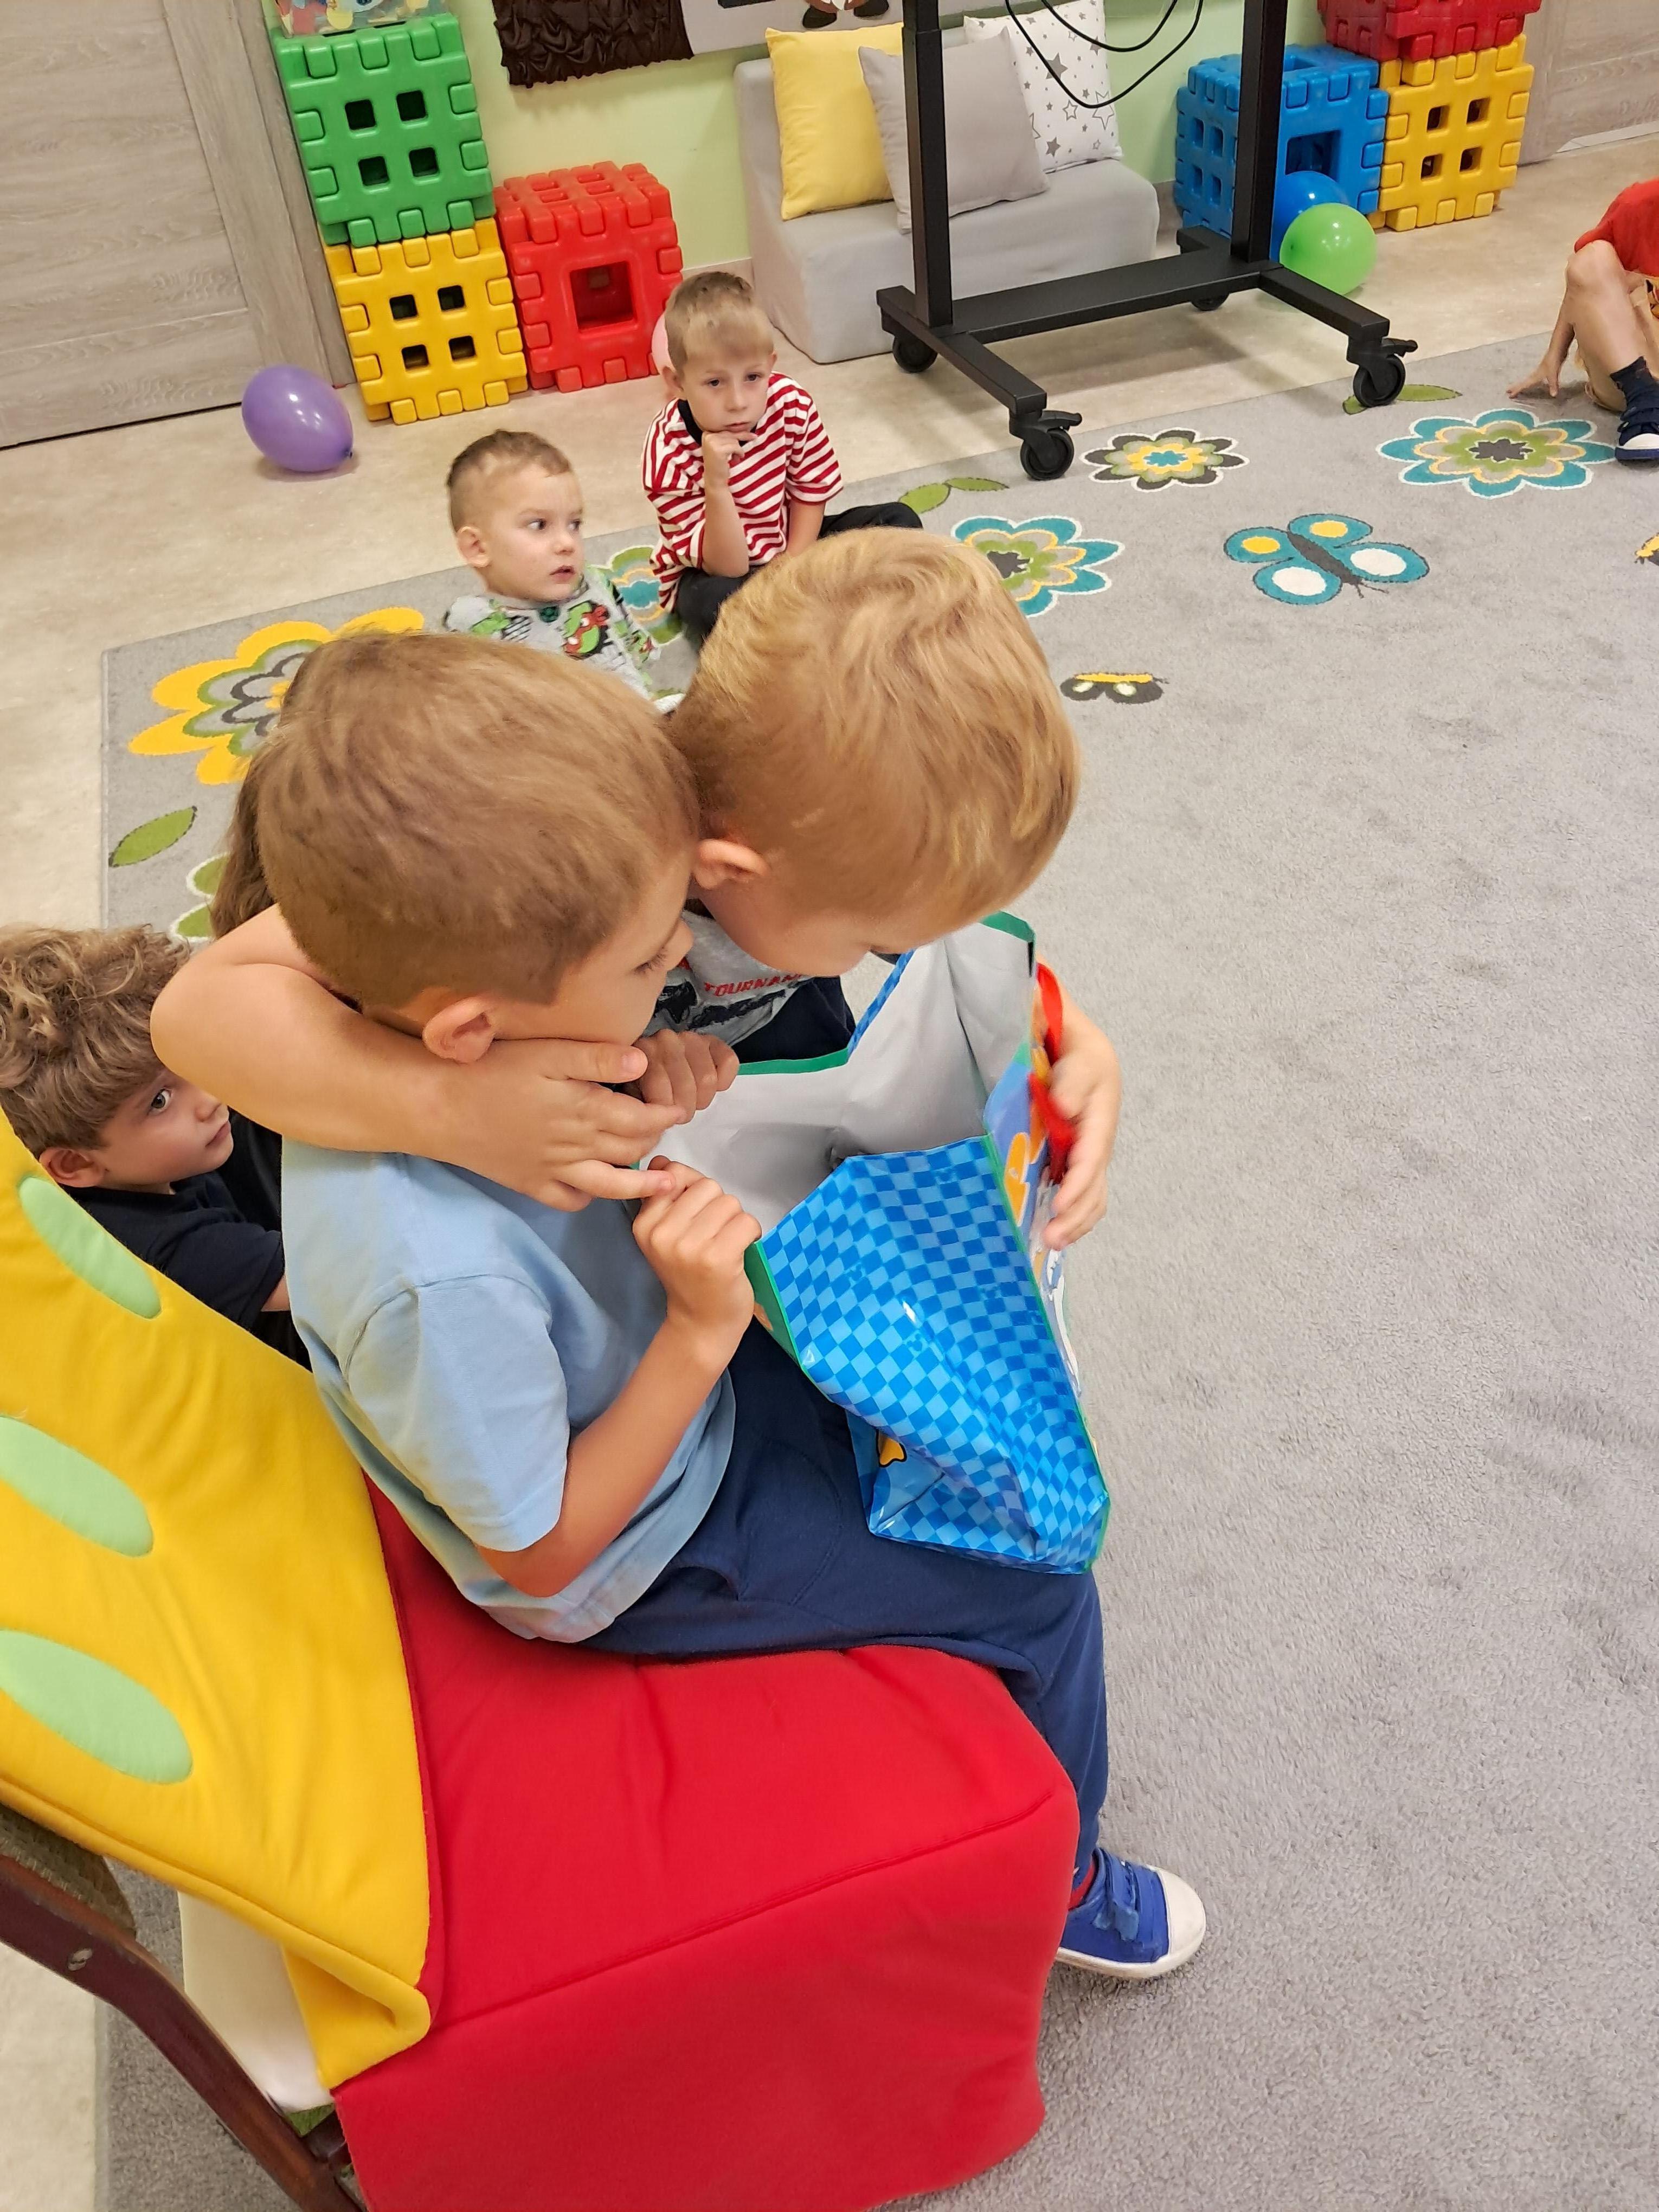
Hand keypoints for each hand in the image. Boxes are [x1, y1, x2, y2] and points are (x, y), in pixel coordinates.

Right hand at [440, 1039, 687, 1209]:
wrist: (439, 1107)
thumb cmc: (492, 1069)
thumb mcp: (545, 1051)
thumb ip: (596, 1058)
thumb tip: (642, 1064)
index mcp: (584, 1109)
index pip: (641, 1119)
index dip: (665, 1113)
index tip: (681, 1105)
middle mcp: (576, 1146)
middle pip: (629, 1149)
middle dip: (654, 1139)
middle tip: (668, 1128)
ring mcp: (554, 1171)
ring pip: (610, 1184)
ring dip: (642, 1185)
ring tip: (666, 1185)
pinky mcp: (530, 1184)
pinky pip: (570, 1200)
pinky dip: (590, 1197)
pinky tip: (601, 1190)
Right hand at [633, 1160, 760, 1364]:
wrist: (701, 1323)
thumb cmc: (689, 1275)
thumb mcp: (666, 1235)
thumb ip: (668, 1196)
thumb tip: (662, 1160)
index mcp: (644, 1224)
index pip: (675, 1175)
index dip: (695, 1191)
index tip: (696, 1218)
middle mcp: (661, 1234)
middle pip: (707, 1186)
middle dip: (718, 1207)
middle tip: (714, 1236)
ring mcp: (688, 1247)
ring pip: (729, 1202)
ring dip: (736, 1220)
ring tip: (727, 1244)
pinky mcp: (717, 1258)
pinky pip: (746, 1221)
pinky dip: (751, 1232)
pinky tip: (741, 1250)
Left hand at [634, 1031, 738, 1121]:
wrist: (648, 1071)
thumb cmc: (646, 1088)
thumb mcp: (636, 1098)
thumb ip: (642, 1105)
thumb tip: (659, 1115)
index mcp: (642, 1052)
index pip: (662, 1090)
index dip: (666, 1111)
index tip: (663, 1116)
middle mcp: (666, 1039)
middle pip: (687, 1086)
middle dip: (685, 1107)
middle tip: (680, 1112)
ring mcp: (690, 1038)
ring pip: (707, 1078)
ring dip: (702, 1098)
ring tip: (692, 1101)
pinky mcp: (712, 1041)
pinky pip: (727, 1062)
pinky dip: (723, 1080)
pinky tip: (712, 1086)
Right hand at [701, 430, 745, 482]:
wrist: (714, 480)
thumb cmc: (720, 464)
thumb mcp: (722, 447)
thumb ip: (730, 437)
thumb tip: (748, 428)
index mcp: (706, 433)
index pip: (726, 430)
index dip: (739, 434)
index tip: (753, 436)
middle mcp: (707, 436)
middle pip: (730, 434)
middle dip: (738, 443)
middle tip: (739, 454)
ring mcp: (712, 442)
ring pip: (734, 440)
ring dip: (738, 450)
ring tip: (734, 459)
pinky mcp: (718, 450)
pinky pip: (736, 446)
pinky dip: (739, 453)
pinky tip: (736, 460)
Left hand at [1044, 1006, 1120, 1249]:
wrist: (1081, 1050)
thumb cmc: (1078, 1053)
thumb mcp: (1079, 1058)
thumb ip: (1072, 1081)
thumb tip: (1064, 1107)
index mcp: (1100, 1121)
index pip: (1091, 1160)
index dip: (1076, 1186)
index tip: (1059, 1207)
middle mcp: (1099, 1144)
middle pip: (1094, 1188)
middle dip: (1075, 1217)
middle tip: (1051, 1239)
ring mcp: (1091, 1155)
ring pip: (1092, 1197)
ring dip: (1075, 1223)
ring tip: (1052, 1242)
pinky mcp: (1079, 1160)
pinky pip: (1083, 1193)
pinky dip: (1073, 1215)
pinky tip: (1054, 1228)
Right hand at [1508, 355, 1562, 400]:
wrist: (1557, 348)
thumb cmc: (1553, 360)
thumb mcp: (1553, 374)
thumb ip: (1553, 384)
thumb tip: (1553, 395)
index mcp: (1535, 376)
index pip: (1524, 384)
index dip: (1517, 390)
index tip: (1509, 395)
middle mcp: (1536, 373)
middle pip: (1523, 382)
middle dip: (1516, 387)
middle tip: (1507, 391)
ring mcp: (1540, 370)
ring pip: (1528, 379)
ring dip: (1522, 383)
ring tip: (1518, 387)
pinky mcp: (1544, 368)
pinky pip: (1534, 376)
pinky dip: (1531, 380)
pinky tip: (1534, 380)